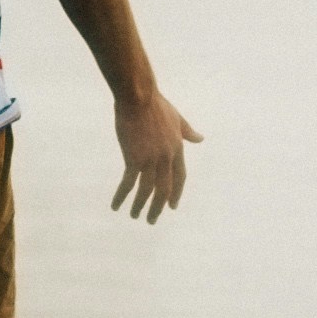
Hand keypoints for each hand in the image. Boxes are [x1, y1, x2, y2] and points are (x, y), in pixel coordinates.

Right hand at [111, 90, 199, 222]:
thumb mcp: (177, 118)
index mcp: (177, 149)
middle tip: (152, 219)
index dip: (176, 193)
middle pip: (164, 189)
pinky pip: (128, 183)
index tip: (172, 206)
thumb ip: (187, 132)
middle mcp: (166, 158)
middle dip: (158, 207)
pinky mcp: (133, 159)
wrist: (138, 97)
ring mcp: (150, 160)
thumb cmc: (156, 104)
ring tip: (135, 217)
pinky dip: (122, 196)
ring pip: (147, 191)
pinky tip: (116, 205)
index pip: (180, 177)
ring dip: (141, 206)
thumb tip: (200, 138)